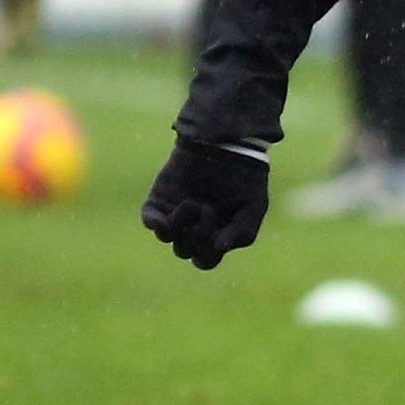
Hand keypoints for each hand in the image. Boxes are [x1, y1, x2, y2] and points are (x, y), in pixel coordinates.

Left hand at [141, 137, 269, 267]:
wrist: (227, 145)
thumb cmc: (245, 177)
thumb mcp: (254, 207)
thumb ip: (242, 233)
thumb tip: (218, 249)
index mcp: (215, 233)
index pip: (205, 260)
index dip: (208, 255)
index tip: (218, 236)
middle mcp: (193, 226)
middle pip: (186, 251)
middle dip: (197, 238)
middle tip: (209, 210)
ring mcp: (174, 213)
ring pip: (168, 238)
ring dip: (179, 229)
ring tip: (193, 204)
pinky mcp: (159, 199)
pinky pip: (150, 220)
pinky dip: (156, 224)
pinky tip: (166, 220)